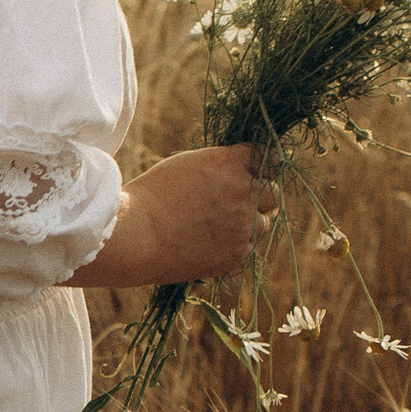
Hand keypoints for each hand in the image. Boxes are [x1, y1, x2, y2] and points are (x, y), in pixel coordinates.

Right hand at [67, 144, 273, 288]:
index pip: (267, 157)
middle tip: (235, 202)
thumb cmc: (152, 196)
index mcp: (230, 163)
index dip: (259, 166)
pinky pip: (247, 247)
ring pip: (263, 223)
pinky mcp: (239, 254)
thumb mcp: (186, 164)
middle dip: (258, 195)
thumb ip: (221, 166)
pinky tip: (206, 243)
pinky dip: (233, 245)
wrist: (137, 236)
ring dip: (247, 222)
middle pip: (273, 192)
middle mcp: (244, 191)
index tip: (251, 172)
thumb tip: (242, 172)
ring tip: (215, 226)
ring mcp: (244, 225)